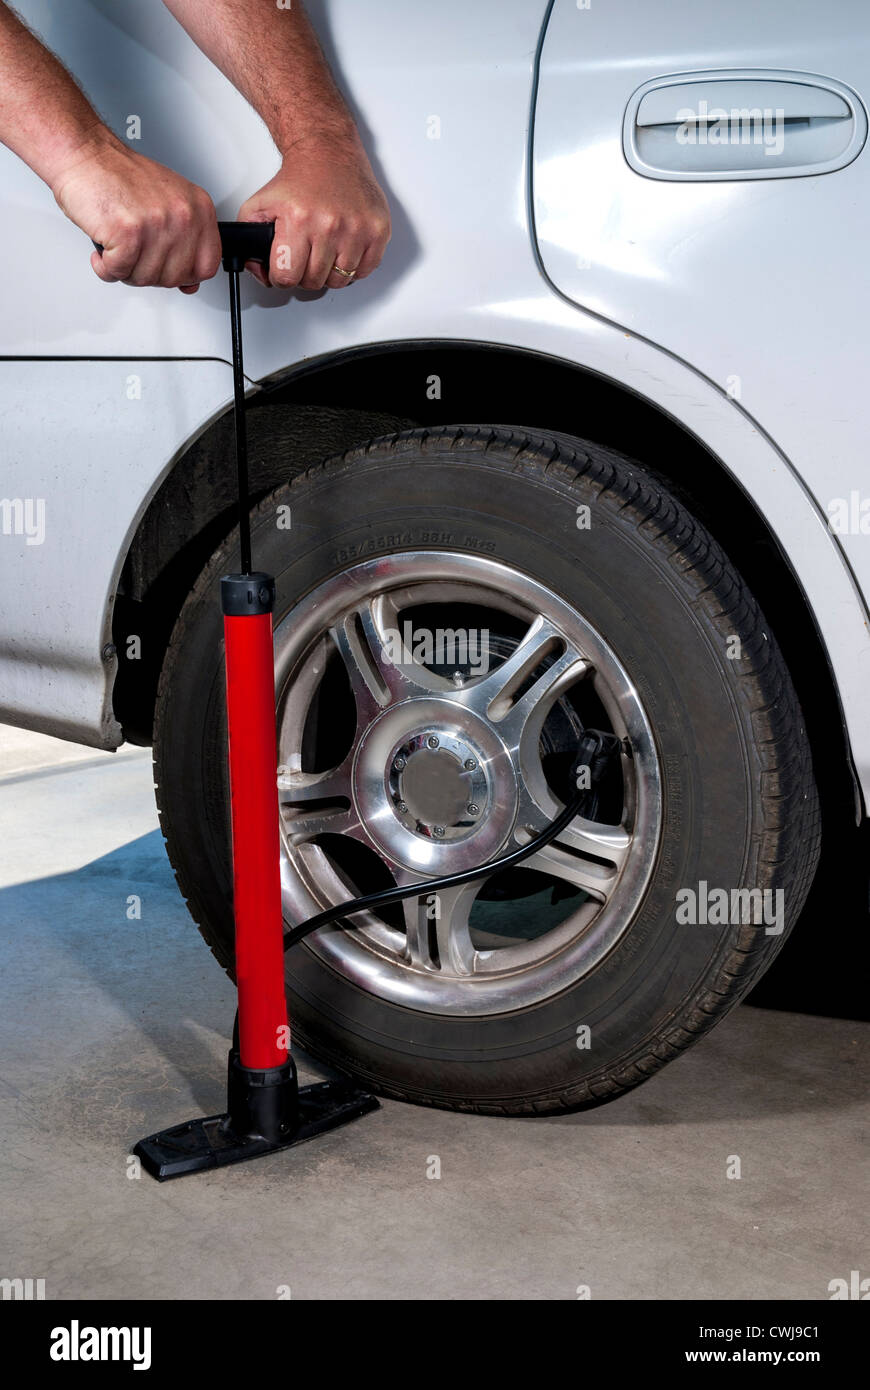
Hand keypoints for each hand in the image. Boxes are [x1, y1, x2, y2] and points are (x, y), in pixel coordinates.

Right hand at [53, 134, 221, 293]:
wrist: (84, 153)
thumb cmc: (118, 176)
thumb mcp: (167, 204)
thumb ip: (184, 242)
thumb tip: (190, 283)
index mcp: (198, 208)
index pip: (207, 264)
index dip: (185, 275)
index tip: (170, 269)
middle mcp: (182, 215)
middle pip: (175, 277)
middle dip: (149, 273)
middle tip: (134, 254)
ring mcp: (157, 224)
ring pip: (146, 278)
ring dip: (124, 269)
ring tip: (117, 245)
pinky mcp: (128, 233)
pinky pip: (119, 271)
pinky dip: (105, 267)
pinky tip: (104, 249)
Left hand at [238, 131, 390, 290]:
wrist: (328, 151)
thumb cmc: (300, 179)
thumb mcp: (261, 204)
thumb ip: (250, 239)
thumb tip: (260, 273)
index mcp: (299, 220)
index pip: (288, 276)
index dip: (282, 277)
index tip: (285, 269)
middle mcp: (329, 226)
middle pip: (314, 282)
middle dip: (306, 274)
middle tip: (305, 257)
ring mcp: (357, 230)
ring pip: (340, 280)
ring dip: (330, 272)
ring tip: (325, 252)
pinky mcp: (378, 230)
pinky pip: (365, 270)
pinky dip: (354, 267)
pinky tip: (344, 250)